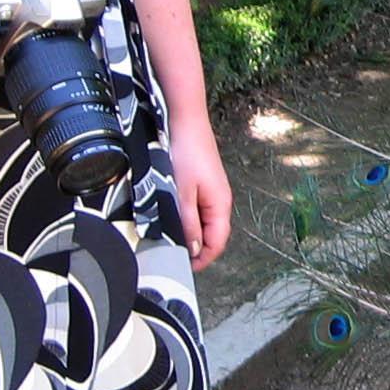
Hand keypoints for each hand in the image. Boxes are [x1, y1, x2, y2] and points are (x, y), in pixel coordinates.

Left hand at [168, 113, 231, 267]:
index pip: (217, 243)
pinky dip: (188, 218)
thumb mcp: (182, 193)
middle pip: (212, 234)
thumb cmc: (185, 154)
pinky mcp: (203, 183)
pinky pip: (199, 209)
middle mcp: (221, 201)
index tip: (182, 267)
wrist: (185, 122)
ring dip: (190, 232)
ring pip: (205, 222)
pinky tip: (173, 216)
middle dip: (195, 248)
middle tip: (170, 254)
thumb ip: (187, 223)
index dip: (202, 259)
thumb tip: (193, 249)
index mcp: (220, 205)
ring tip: (169, 237)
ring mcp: (212, 191)